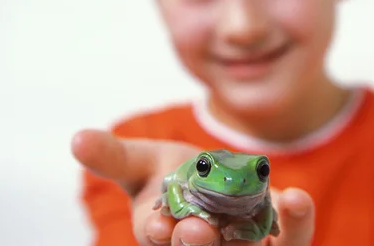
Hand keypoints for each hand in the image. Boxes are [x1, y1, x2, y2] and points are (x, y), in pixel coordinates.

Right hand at [71, 129, 314, 244]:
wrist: (213, 179)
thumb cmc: (171, 175)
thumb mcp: (141, 162)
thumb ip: (113, 157)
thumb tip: (77, 138)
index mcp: (164, 233)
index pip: (160, 240)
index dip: (159, 234)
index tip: (156, 225)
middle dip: (197, 244)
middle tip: (198, 231)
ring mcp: (241, 245)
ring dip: (256, 238)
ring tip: (274, 209)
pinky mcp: (277, 239)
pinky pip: (290, 240)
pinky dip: (296, 222)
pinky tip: (297, 199)